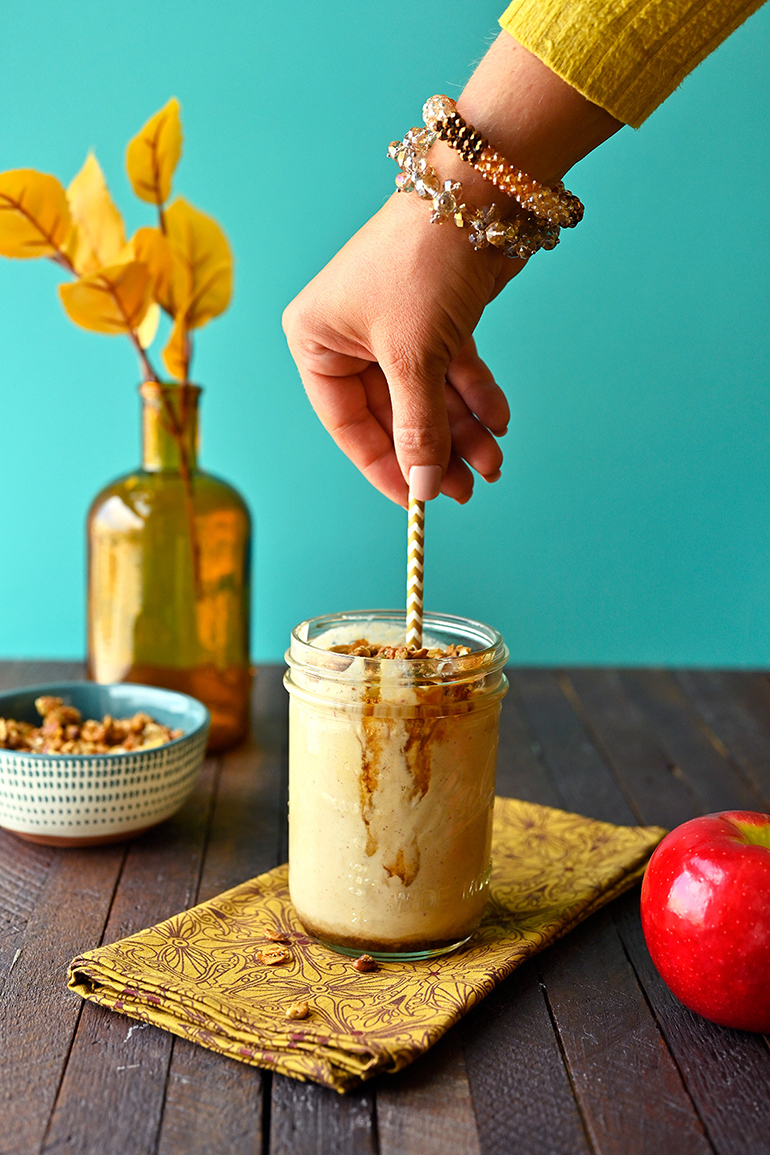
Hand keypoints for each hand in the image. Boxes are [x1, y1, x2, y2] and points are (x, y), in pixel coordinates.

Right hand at [283, 34, 621, 505]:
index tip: (416, 502)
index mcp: (317, 340)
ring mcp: (395, 327)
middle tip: (465, 489)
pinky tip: (498, 421)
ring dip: (461, 431)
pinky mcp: (435, 318)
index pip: (346, 423)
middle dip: (433, 451)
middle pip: (392, 414)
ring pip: (427, 396)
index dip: (383, 467)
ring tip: (493, 463)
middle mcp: (350, 336)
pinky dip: (475, 396)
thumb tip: (422, 486)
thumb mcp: (412, 357)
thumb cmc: (422, 263)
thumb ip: (417, 427)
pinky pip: (451, 371)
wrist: (480, 192)